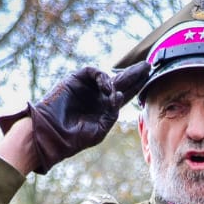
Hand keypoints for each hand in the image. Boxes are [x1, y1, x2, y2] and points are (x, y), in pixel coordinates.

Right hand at [0, 62, 149, 174]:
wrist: (52, 134)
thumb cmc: (75, 137)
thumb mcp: (100, 129)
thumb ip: (112, 114)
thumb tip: (121, 95)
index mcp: (104, 109)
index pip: (125, 94)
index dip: (138, 86)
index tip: (151, 77)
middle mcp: (97, 96)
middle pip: (121, 82)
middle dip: (135, 74)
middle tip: (148, 66)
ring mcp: (87, 87)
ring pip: (108, 76)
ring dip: (118, 79)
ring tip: (119, 90)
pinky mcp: (75, 79)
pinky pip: (93, 72)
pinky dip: (102, 78)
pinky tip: (107, 88)